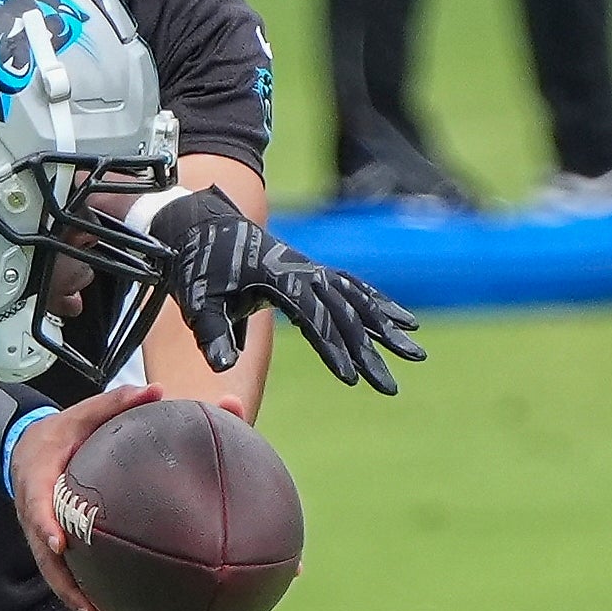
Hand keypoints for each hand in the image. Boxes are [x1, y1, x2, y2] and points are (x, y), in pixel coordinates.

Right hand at [7, 382, 167, 610]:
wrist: (23, 447)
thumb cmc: (57, 433)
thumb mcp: (81, 413)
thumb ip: (115, 402)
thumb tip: (158, 391)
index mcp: (37, 481)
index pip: (36, 506)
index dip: (44, 526)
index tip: (60, 544)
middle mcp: (34, 515)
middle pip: (45, 558)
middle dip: (67, 587)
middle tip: (94, 610)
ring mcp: (40, 534)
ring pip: (54, 574)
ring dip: (77, 600)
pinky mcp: (50, 544)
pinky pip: (63, 573)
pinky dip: (81, 594)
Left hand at [146, 187, 424, 393]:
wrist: (199, 223)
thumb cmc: (196, 266)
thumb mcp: (197, 301)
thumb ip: (211, 333)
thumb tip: (222, 367)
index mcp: (276, 275)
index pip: (312, 315)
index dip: (331, 347)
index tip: (350, 379)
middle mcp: (300, 268)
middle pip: (343, 311)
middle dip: (369, 350)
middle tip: (390, 387)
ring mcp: (309, 267)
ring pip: (356, 298)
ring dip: (386, 326)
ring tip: (415, 353)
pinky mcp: (310, 269)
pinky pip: (351, 286)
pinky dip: (378, 303)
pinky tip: (401, 321)